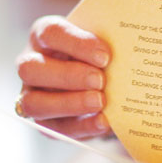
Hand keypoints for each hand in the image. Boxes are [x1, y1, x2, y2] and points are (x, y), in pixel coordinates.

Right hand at [16, 15, 111, 138]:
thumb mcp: (102, 37)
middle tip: (100, 80)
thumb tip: (131, 42)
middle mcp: (30, 64)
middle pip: (31, 69)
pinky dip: (81, 125)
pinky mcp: (45, 122)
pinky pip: (55, 129)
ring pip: (33, 103)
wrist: (101, 78)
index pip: (50, 33)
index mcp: (43, 35)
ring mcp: (31, 95)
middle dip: (68, 75)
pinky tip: (103, 121)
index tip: (104, 55)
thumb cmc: (99, 51)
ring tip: (100, 102)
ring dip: (69, 104)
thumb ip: (111, 36)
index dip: (76, 44)